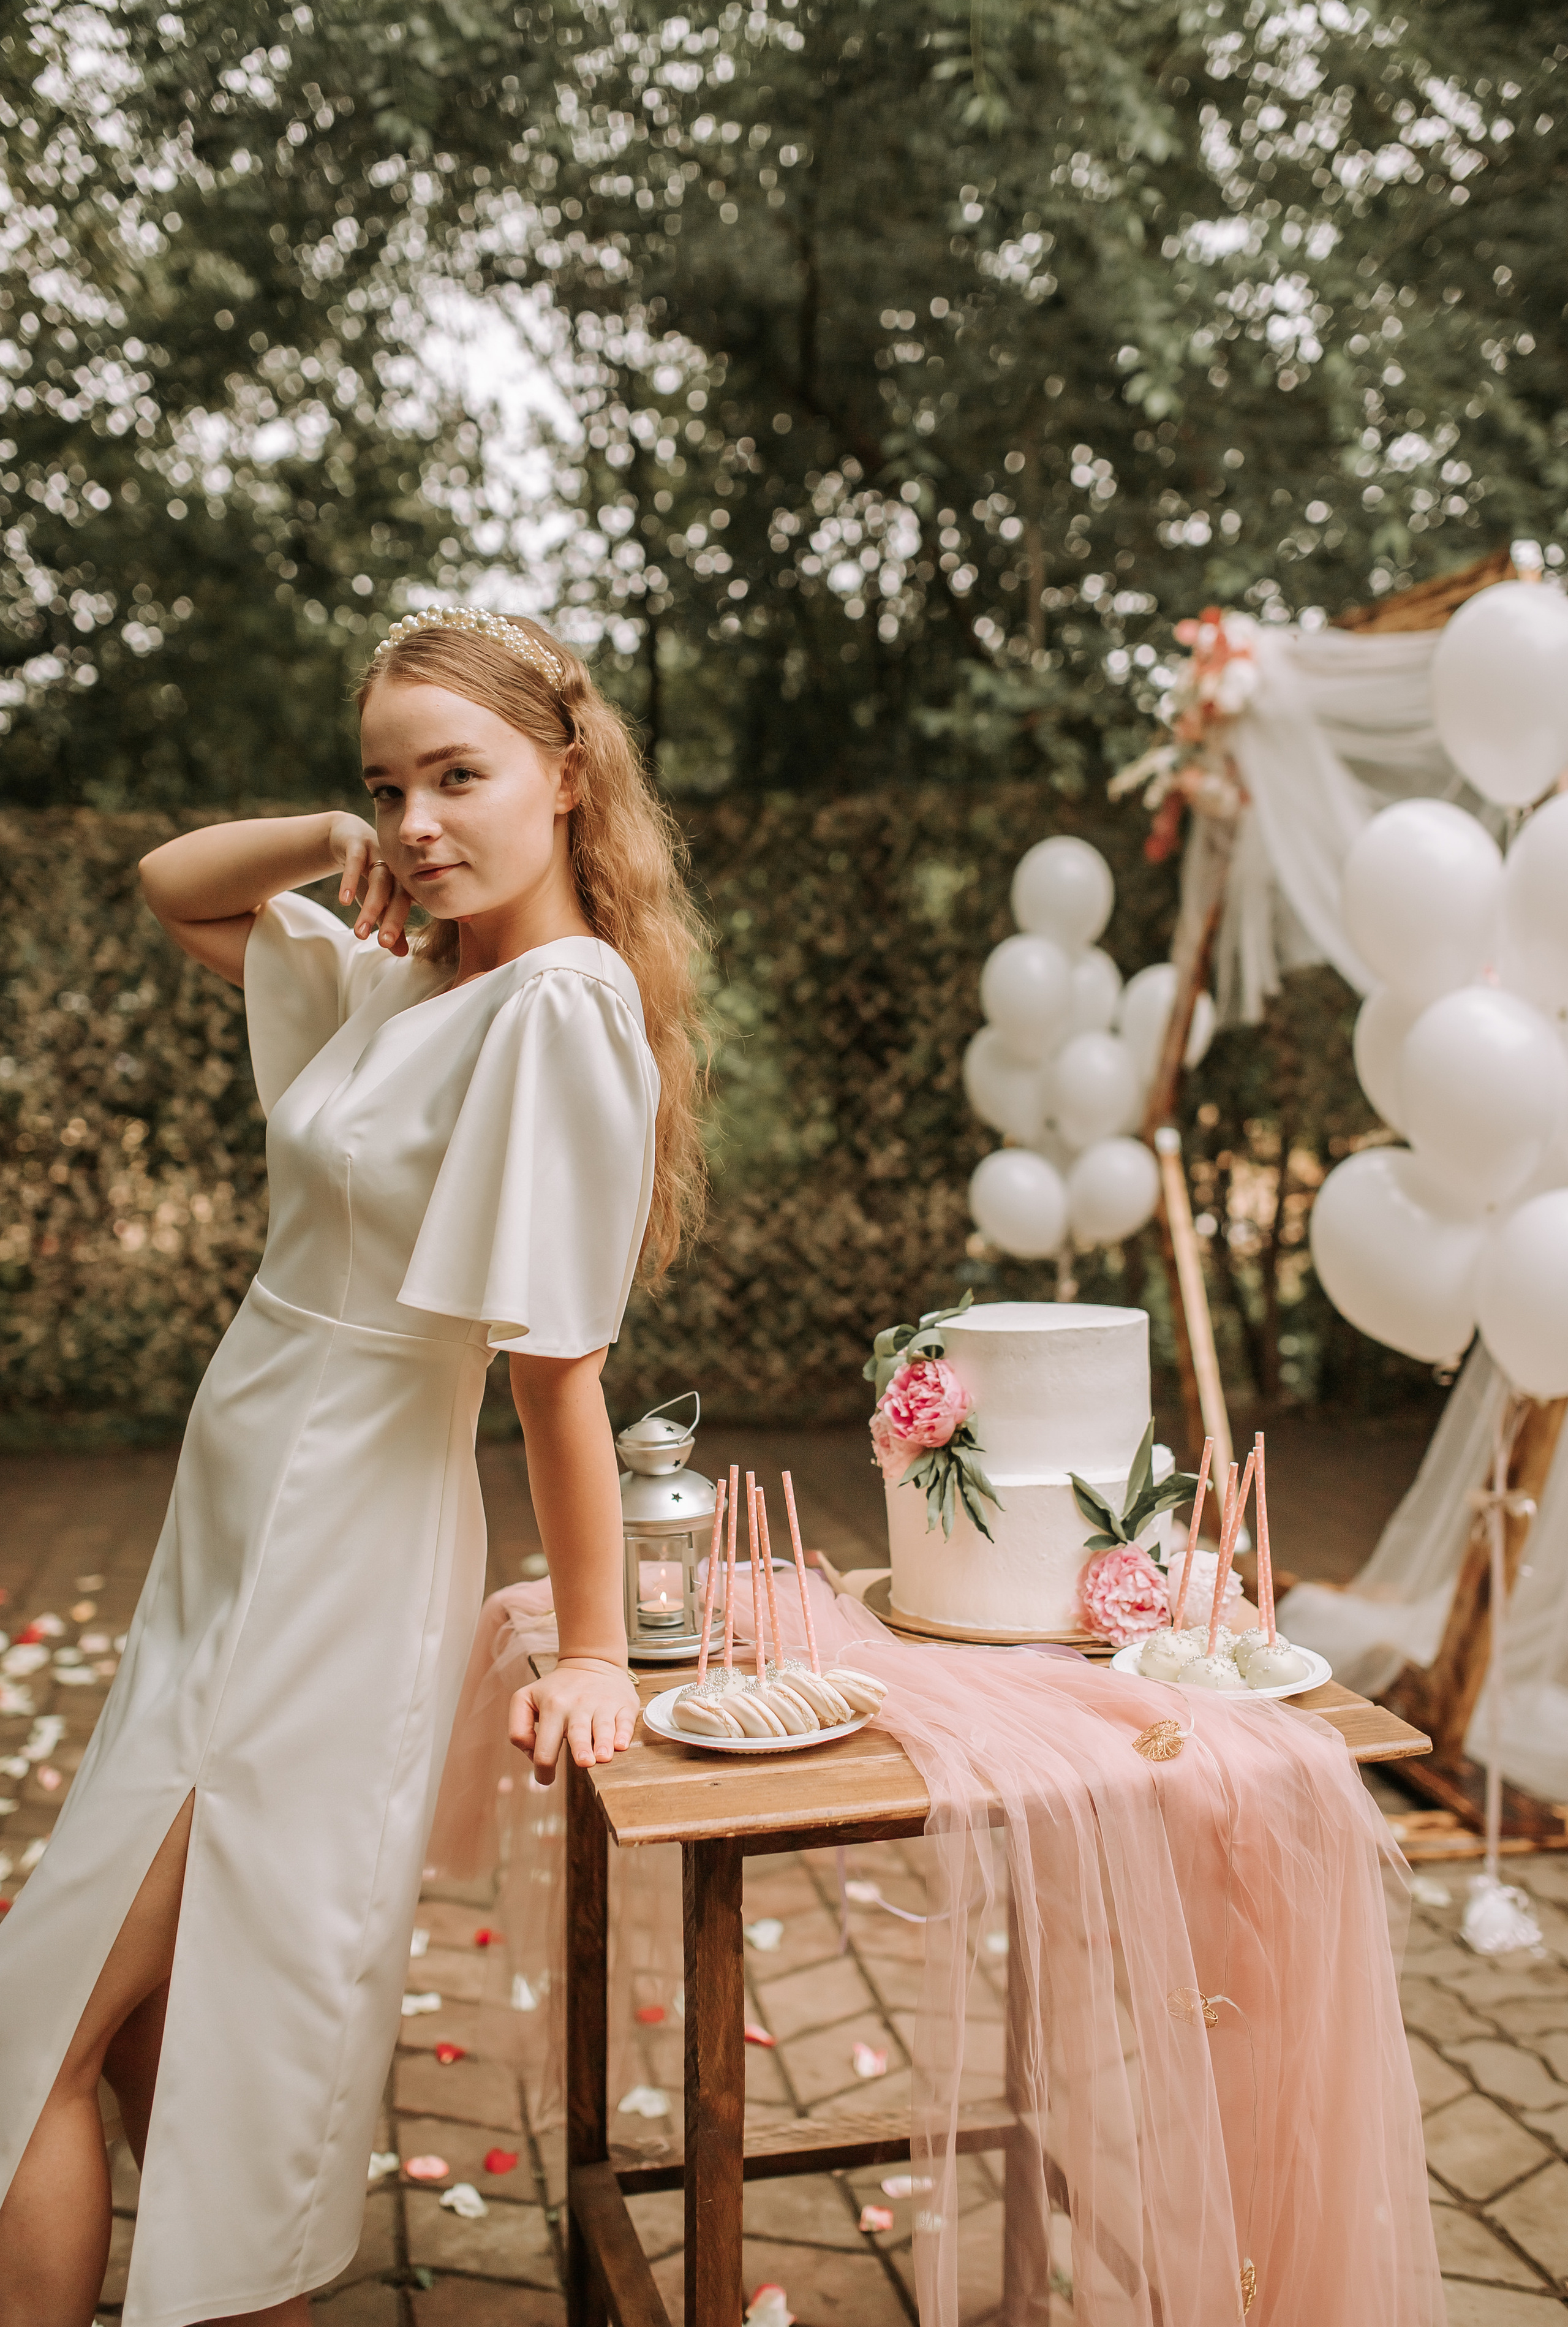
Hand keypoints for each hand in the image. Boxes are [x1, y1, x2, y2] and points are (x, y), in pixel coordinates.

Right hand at [326, 812, 414, 953]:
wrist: (348, 837)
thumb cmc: (368, 874)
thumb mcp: (376, 899)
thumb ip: (389, 923)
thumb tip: (403, 954)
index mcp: (404, 881)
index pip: (406, 906)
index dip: (399, 926)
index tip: (391, 948)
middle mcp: (396, 867)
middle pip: (397, 894)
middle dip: (391, 920)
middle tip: (382, 943)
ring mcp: (379, 853)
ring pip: (378, 880)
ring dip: (371, 906)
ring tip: (359, 931)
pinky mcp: (358, 843)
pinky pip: (355, 861)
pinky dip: (350, 880)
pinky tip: (344, 900)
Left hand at [508, 1658, 639, 1784]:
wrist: (591, 1660)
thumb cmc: (555, 1690)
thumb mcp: (525, 1699)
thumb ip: (518, 1729)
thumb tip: (534, 1756)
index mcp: (552, 1707)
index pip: (545, 1747)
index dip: (543, 1770)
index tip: (546, 1779)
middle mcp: (578, 1705)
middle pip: (578, 1733)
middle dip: (581, 1750)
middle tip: (584, 1762)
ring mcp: (603, 1703)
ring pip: (604, 1727)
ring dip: (604, 1743)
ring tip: (603, 1757)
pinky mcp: (623, 1703)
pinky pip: (626, 1720)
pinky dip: (624, 1733)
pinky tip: (621, 1743)